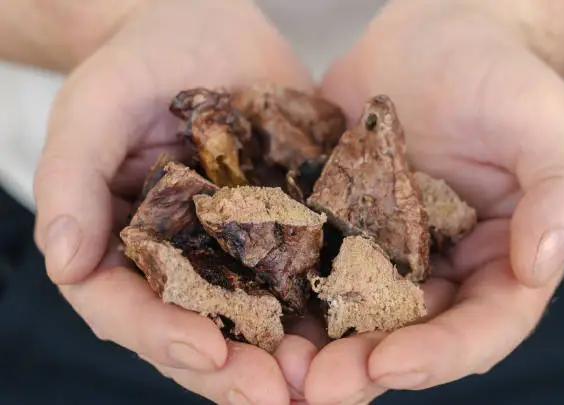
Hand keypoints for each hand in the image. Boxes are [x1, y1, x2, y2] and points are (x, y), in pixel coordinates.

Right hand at [33, 1, 316, 402]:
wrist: (206, 26)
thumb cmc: (139, 59)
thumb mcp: (95, 105)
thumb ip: (72, 178)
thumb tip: (60, 258)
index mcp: (126, 246)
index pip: (130, 310)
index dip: (162, 336)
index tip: (206, 351)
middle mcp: (184, 261)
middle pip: (202, 332)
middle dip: (238, 371)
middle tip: (281, 397)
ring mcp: (239, 250)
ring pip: (262, 320)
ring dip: (294, 357)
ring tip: (331, 380)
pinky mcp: (287, 228)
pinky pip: (310, 274)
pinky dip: (333, 305)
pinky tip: (365, 323)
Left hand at [305, 2, 563, 402]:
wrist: (430, 36)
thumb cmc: (494, 72)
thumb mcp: (537, 121)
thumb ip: (561, 190)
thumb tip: (542, 263)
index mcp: (495, 261)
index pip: (479, 328)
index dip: (438, 355)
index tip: (387, 365)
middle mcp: (436, 269)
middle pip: (405, 338)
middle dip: (361, 369)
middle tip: (310, 389)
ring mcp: (379, 251)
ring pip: (349, 316)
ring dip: (313, 348)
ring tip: (271, 368)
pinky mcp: (334, 226)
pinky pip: (307, 267)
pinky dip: (281, 295)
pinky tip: (247, 311)